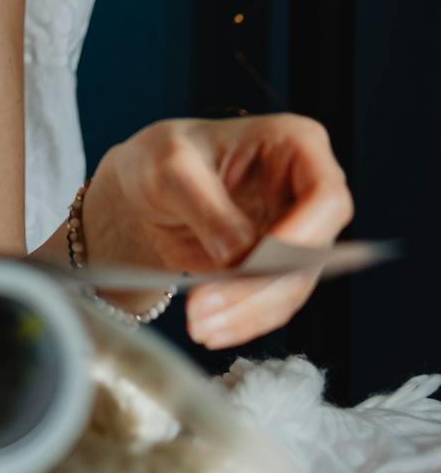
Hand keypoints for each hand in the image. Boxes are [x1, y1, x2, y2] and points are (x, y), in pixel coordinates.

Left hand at [85, 113, 353, 349]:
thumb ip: (207, 206)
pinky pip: (274, 304)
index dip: (303, 236)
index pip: (326, 196)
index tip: (256, 264)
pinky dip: (243, 321)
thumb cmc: (162, 158)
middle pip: (312, 253)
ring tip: (197, 323)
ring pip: (293, 288)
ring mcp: (297, 235)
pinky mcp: (279, 270)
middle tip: (204, 306)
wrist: (145, 191)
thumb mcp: (170, 167)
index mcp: (295, 144)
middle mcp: (306, 192)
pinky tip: (210, 328)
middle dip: (260, 287)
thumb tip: (239, 256)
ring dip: (247, 312)